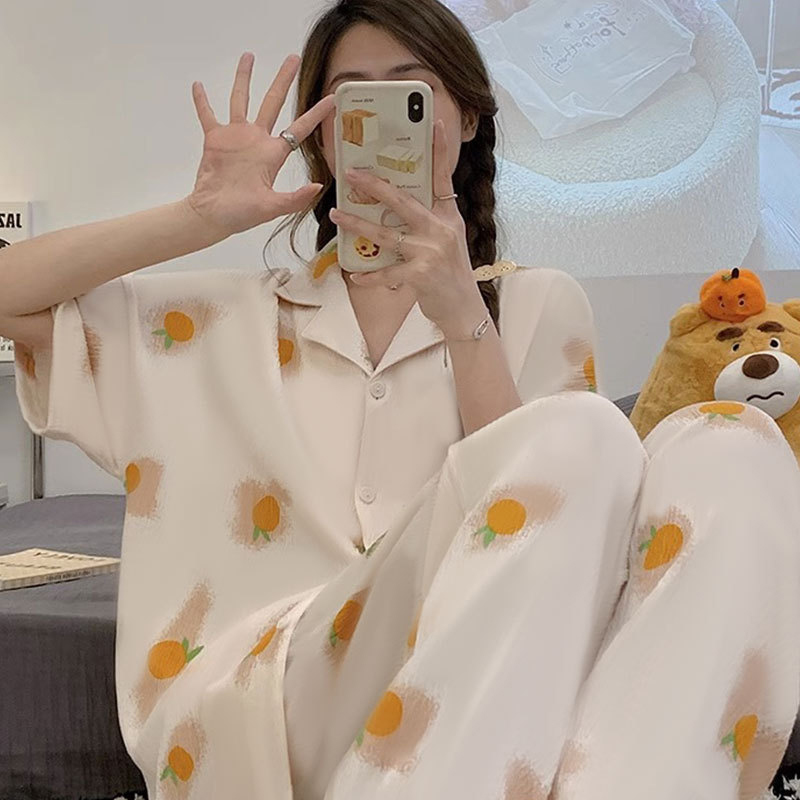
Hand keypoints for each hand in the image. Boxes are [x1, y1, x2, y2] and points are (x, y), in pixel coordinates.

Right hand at [186, 52, 334, 237]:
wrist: (212, 215)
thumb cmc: (241, 214)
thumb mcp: (272, 208)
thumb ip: (294, 198)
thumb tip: (318, 187)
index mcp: (273, 154)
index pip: (300, 129)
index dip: (316, 114)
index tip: (332, 98)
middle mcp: (257, 140)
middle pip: (273, 102)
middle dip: (283, 80)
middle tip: (294, 57)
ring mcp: (236, 137)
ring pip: (241, 99)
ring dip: (244, 79)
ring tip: (249, 56)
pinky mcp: (215, 139)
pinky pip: (207, 115)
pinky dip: (202, 100)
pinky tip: (198, 85)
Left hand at [329, 120, 486, 337]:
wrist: (464, 308)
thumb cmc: (450, 273)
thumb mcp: (447, 240)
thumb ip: (428, 221)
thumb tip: (398, 203)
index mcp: (448, 217)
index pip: (443, 177)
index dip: (439, 150)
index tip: (435, 123)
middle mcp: (440, 230)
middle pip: (403, 201)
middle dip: (375, 186)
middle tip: (351, 173)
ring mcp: (430, 253)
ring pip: (387, 235)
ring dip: (358, 225)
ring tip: (336, 216)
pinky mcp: (421, 276)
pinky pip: (387, 273)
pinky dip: (370, 275)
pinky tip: (354, 274)